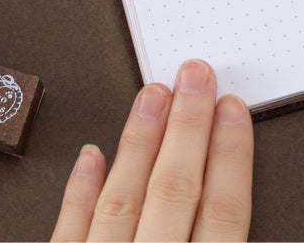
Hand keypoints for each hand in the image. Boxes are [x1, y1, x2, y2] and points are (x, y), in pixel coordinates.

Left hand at [51, 60, 252, 241]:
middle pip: (175, 192)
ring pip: (123, 202)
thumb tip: (234, 191)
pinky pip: (69, 234)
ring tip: (152, 95)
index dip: (231, 156)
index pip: (223, 214)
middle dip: (188, 127)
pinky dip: (80, 193)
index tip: (232, 109)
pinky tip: (91, 154)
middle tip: (194, 77)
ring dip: (139, 143)